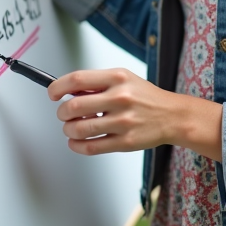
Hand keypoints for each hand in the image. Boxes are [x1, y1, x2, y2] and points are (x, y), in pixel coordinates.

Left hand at [48, 68, 222, 159]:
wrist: (173, 116)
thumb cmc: (146, 97)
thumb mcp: (124, 78)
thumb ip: (97, 83)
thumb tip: (68, 91)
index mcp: (118, 78)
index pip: (77, 79)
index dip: (58, 87)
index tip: (53, 93)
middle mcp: (120, 98)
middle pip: (73, 107)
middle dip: (62, 113)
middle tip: (64, 114)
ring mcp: (123, 121)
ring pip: (79, 130)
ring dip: (68, 130)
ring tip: (72, 128)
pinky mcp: (125, 142)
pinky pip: (91, 147)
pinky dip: (77, 146)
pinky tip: (77, 142)